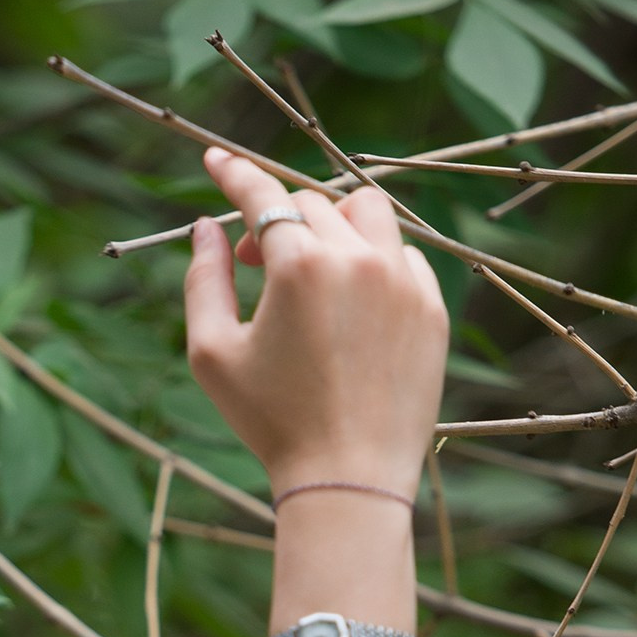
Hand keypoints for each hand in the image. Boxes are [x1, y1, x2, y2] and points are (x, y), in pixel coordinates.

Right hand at [182, 148, 449, 493]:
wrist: (347, 477)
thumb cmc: (272, 421)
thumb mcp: (213, 351)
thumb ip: (203, 277)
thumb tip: (206, 225)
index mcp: (299, 265)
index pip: (262, 194)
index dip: (234, 171)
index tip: (216, 158)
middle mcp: (358, 259)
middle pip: (312, 203)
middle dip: (276, 221)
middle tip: (253, 265)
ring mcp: (403, 281)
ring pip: (367, 213)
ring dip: (333, 223)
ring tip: (310, 265)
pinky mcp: (432, 308)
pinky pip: (403, 256)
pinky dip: (374, 260)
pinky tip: (351, 298)